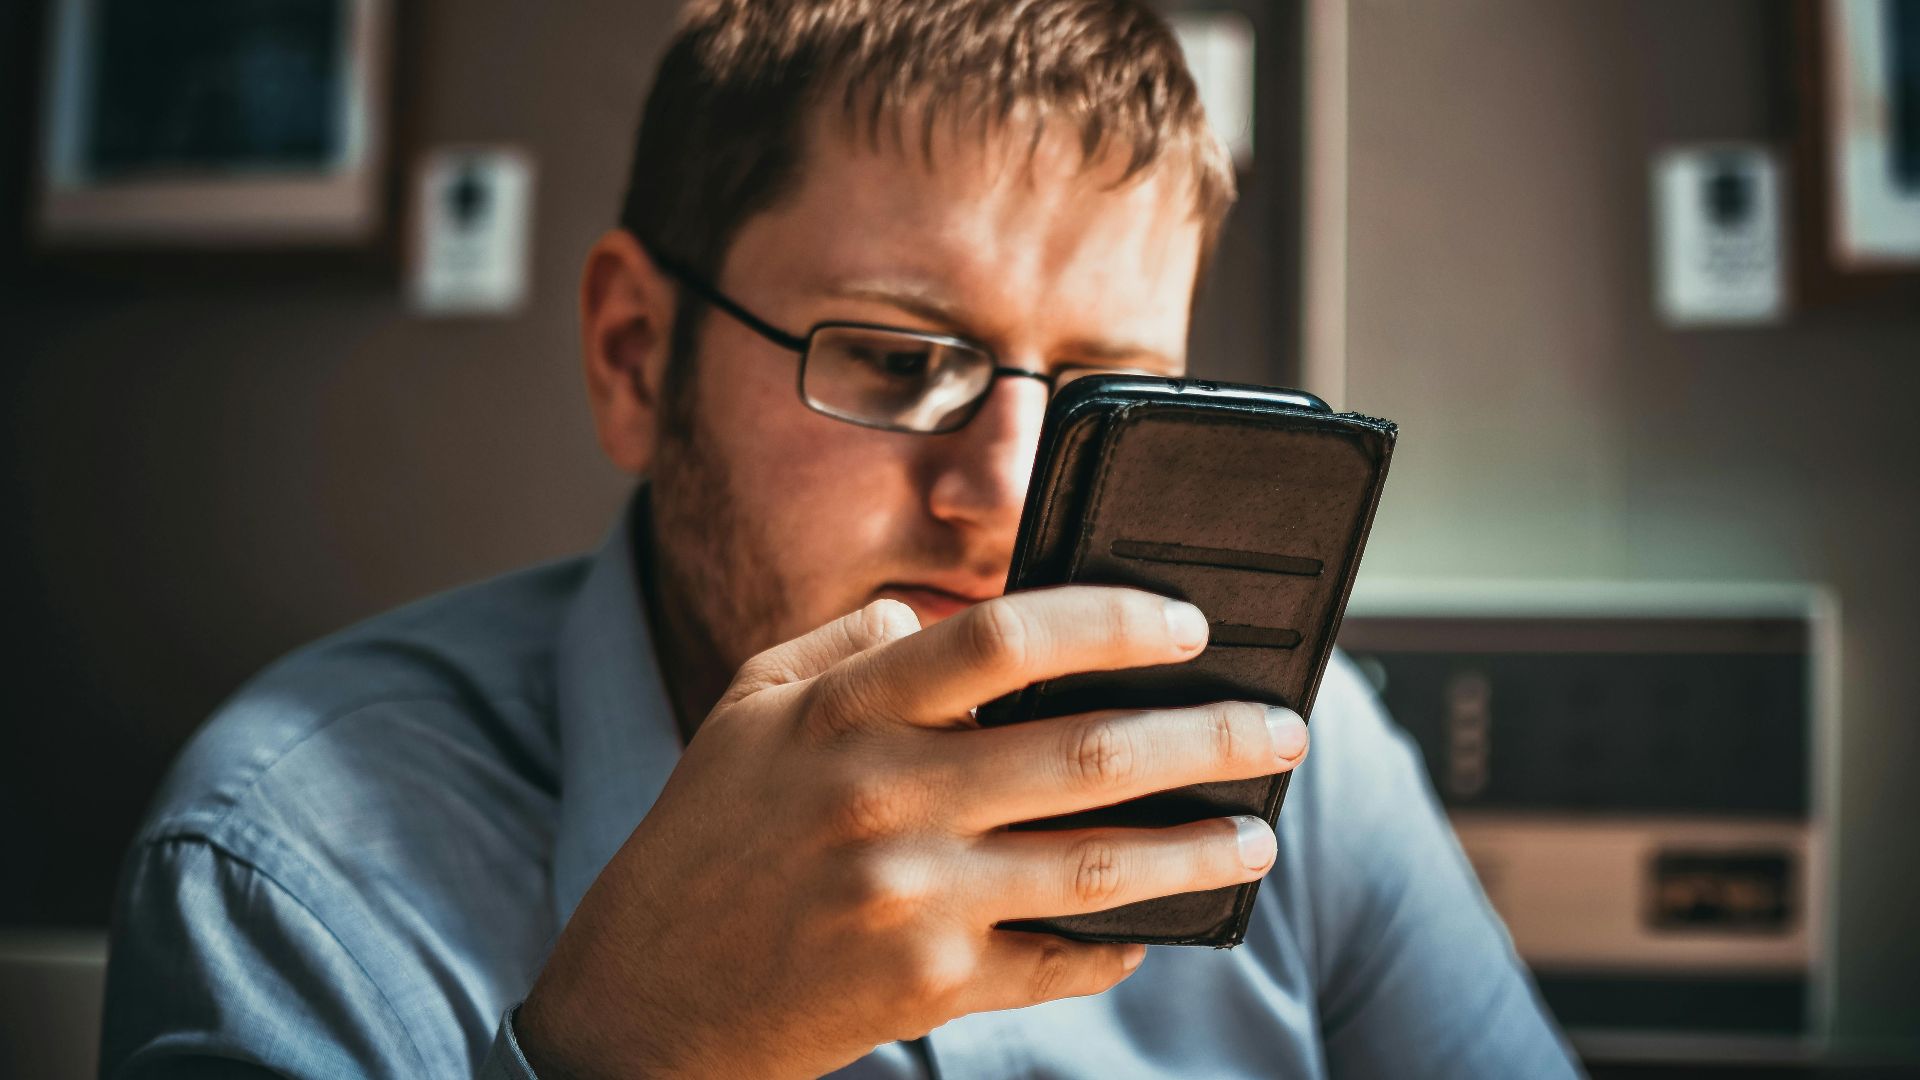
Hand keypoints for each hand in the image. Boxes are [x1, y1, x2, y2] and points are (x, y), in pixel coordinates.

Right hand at [516, 586, 1308, 1078]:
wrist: (647, 998)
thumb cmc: (707, 835)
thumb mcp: (752, 707)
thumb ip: (852, 643)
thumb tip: (958, 608)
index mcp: (846, 713)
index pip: (1004, 638)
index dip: (1113, 621)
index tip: (1187, 625)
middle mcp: (886, 800)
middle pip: (1089, 753)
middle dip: (1210, 738)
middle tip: (1280, 730)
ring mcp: (913, 899)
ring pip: (1100, 867)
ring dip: (1198, 850)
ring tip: (1256, 834)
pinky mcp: (930, 986)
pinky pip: (1059, 961)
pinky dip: (1120, 945)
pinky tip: (1159, 926)